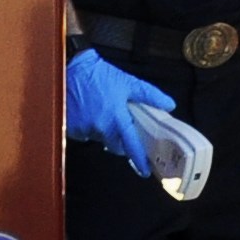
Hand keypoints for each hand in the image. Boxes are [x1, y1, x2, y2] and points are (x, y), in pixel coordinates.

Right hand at [65, 47, 172, 167]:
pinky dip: (88, 127)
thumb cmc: (100, 75)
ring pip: (99, 138)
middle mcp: (100, 127)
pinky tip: (88, 112)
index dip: (139, 158)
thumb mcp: (128, 82)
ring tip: (102, 112)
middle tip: (120, 126)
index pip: (131, 145)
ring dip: (103, 131)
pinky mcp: (71, 128)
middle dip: (119, 139)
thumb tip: (169, 105)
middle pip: (114, 144)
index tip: (145, 170)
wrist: (71, 68)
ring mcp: (84, 129)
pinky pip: (84, 133)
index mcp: (116, 118)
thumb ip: (149, 95)